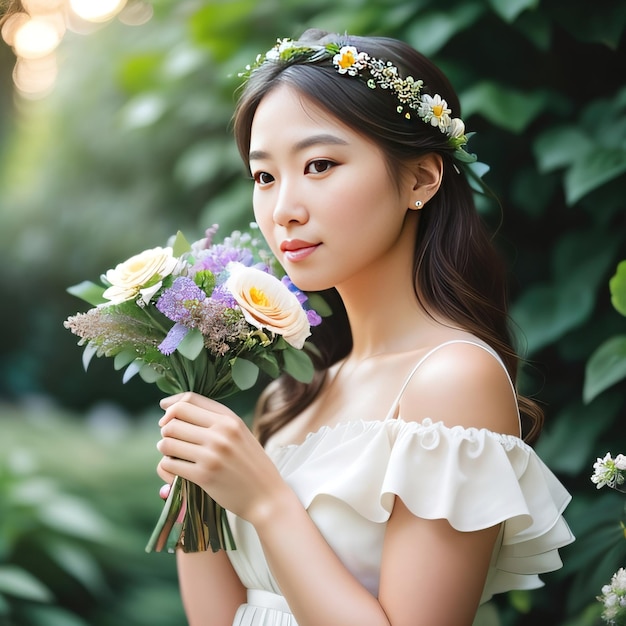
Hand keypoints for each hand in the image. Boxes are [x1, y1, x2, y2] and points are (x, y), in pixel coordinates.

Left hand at [156, 392, 287, 522]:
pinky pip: (169, 464)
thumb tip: (173, 410)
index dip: (170, 406)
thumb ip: (216, 421)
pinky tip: (175, 471)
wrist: (267, 497)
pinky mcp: (204, 476)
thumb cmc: (251, 464)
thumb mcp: (240, 434)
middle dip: (166, 429)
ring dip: (165, 448)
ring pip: (167, 442)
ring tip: (173, 454)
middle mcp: (221, 432)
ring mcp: (212, 454)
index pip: (188, 400)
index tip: (165, 415)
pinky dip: (166, 467)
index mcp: (230, 419)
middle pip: (173, 419)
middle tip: (172, 440)